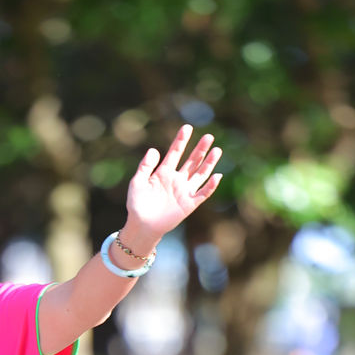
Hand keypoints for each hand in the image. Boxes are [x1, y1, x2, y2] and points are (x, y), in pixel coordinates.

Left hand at [124, 125, 221, 245]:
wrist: (141, 226)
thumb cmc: (137, 205)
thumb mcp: (137, 182)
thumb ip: (145, 166)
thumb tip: (155, 149)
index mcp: (164, 172)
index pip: (175, 152)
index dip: (181, 140)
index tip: (187, 127)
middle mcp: (176, 180)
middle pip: (192, 161)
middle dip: (200, 149)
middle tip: (209, 136)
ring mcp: (184, 192)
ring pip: (200, 174)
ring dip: (208, 163)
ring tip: (217, 150)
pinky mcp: (189, 204)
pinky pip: (203, 194)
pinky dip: (210, 186)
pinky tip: (217, 176)